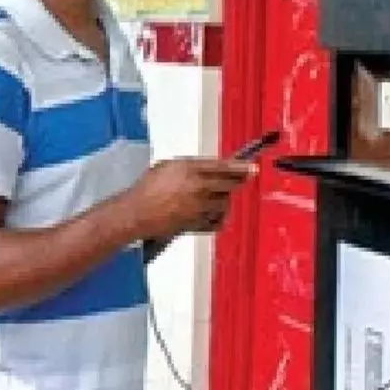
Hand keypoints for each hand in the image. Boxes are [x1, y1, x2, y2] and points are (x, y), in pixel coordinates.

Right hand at [126, 158, 255, 238]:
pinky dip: (217, 217)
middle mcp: (197, 187)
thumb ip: (191, 166)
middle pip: (229, 184)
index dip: (241, 167)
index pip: (223, 167)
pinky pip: (216, 220)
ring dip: (224, 199)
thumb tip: (211, 167)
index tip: (253, 167)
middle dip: (239, 180)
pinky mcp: (197, 223)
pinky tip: (211, 213)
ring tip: (215, 196)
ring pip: (224, 203)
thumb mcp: (168, 166)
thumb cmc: (147, 188)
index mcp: (189, 170)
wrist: (136, 213)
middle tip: (244, 177)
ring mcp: (198, 207)